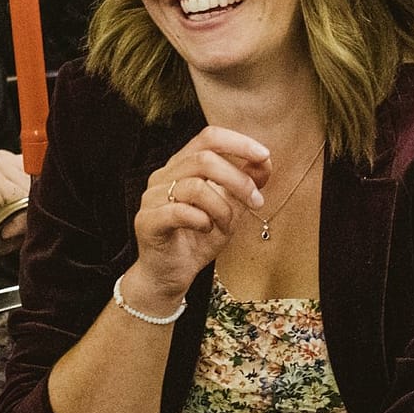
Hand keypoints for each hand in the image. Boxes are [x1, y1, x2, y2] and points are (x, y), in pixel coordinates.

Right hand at [127, 126, 272, 311]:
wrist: (171, 274)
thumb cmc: (199, 238)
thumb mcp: (230, 208)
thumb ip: (245, 184)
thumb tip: (265, 161)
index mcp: (182, 166)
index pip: (208, 138)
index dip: (238, 143)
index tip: (265, 156)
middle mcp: (163, 175)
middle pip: (205, 159)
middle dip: (239, 180)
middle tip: (256, 202)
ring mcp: (152, 197)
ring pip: (195, 186)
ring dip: (222, 207)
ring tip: (228, 225)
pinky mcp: (147, 221)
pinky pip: (180, 211)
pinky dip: (203, 221)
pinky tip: (207, 230)